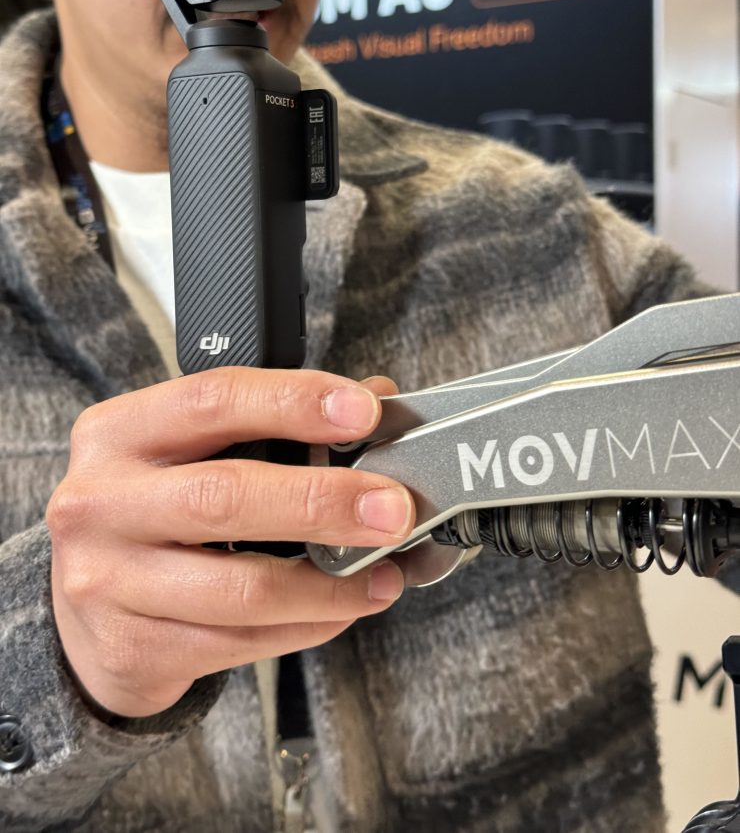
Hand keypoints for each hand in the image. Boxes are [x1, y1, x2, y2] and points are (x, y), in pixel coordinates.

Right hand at [46, 369, 412, 718]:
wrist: (83, 611)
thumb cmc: (152, 515)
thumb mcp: (189, 453)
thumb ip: (272, 423)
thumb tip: (374, 399)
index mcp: (118, 433)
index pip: (214, 399)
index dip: (294, 401)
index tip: (363, 412)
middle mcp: (99, 503)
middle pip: (226, 496)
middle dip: (325, 501)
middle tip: (393, 509)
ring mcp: (107, 581)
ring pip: (241, 586)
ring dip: (330, 584)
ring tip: (383, 573)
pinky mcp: (131, 649)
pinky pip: (239, 642)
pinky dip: (306, 625)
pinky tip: (339, 608)